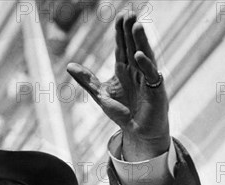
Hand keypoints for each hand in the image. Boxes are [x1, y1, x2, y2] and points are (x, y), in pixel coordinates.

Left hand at [67, 13, 169, 160]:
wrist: (137, 133)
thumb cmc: (123, 113)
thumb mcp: (101, 96)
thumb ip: (87, 80)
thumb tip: (69, 65)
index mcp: (124, 69)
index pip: (122, 46)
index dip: (120, 32)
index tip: (119, 15)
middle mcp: (137, 70)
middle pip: (133, 46)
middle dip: (130, 30)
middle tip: (129, 12)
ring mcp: (147, 78)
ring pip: (144, 55)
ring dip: (140, 41)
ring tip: (136, 25)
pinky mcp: (155, 90)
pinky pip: (150, 75)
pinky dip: (145, 65)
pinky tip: (139, 55)